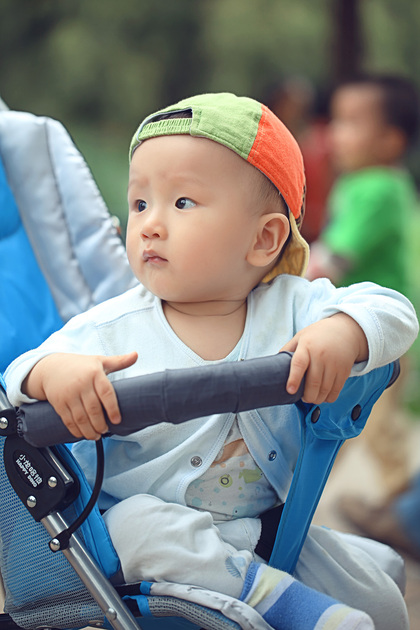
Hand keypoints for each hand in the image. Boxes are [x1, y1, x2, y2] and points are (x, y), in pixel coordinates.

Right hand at [23, 352, 137, 439]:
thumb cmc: (81, 365)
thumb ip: (119, 361)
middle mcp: (81, 384)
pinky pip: (68, 420)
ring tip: (96, 435)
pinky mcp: (59, 403)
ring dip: (89, 430)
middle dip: (100, 424)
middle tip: (106, 430)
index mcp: (94, 373)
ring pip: (81, 418)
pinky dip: (76, 430)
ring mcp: (69, 395)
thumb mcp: (99, 360)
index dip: (112, 408)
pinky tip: (82, 434)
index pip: (106, 393)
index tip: (117, 420)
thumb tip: (136, 354)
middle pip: (93, 409)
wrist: (51, 367)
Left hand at [280, 313, 367, 403]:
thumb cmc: (318, 335)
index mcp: (307, 346)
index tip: (290, 390)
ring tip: (312, 398)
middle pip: (313, 382)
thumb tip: (274, 364)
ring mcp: (334, 363)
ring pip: (325, 389)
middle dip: (307, 396)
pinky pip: (336, 390)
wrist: (345, 330)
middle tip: (303, 398)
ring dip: (317, 399)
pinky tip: (323, 396)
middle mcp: (321, 355)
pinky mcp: (344, 370)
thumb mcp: (301, 336)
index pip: (299, 364)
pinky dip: (328, 398)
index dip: (294, 379)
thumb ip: (288, 349)